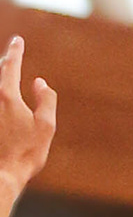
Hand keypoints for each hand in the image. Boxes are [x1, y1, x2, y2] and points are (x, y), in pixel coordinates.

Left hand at [0, 36, 55, 191]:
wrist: (0, 176)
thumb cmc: (25, 153)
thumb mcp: (45, 126)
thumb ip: (46, 100)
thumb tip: (40, 83)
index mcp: (6, 95)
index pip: (10, 64)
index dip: (15, 51)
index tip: (18, 40)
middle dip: (6, 63)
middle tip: (12, 55)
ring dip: (3, 82)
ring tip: (8, 77)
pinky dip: (3, 99)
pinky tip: (7, 101)